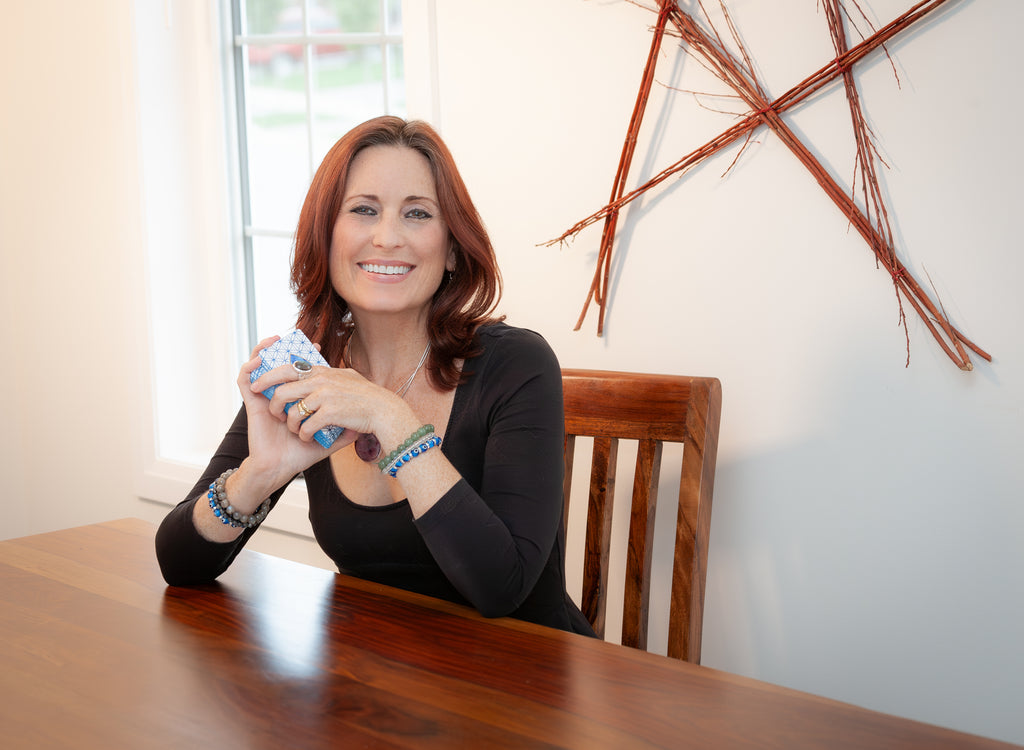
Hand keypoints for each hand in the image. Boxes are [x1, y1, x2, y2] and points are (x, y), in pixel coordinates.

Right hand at [236, 336, 354, 492]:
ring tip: (273, 341)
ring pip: (261, 368)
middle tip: (298, 340)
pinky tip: (259, 360)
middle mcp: (281, 396)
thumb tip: (362, 426)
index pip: (301, 374)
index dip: (308, 359)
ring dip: (265, 352)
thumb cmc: (300, 455)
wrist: (279, 469)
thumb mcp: (326, 441)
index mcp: (297, 401)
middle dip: (288, 350)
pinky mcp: (251, 405)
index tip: (320, 349)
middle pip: (282, 366)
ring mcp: (265, 398)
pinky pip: (244, 381)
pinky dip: (249, 368)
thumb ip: (343, 432)